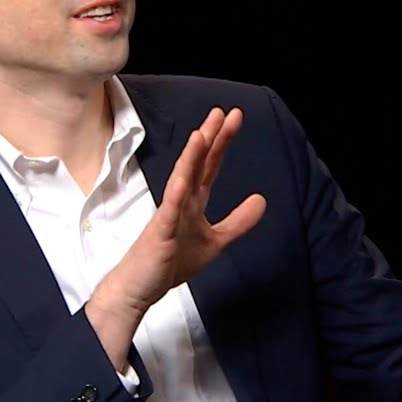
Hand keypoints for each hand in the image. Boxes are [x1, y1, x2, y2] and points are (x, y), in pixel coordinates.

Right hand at [91, 107, 266, 318]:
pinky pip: (167, 213)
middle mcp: (181, 202)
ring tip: (201, 134)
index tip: (234, 117)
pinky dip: (175, 196)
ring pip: (180, 181)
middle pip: (197, 164)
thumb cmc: (170, 263)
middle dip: (210, 138)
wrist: (139, 289)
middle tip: (222, 112)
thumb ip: (238, 221)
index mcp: (193, 201)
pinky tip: (182, 180)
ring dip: (190, 158)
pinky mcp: (159, 234)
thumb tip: (262, 199)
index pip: (210, 165)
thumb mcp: (215, 242)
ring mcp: (168, 215)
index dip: (222, 142)